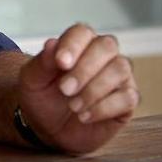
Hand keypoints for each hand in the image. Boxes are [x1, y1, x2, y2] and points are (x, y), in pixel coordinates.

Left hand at [18, 23, 138, 154]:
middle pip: (107, 46)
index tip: (60, 63)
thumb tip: (52, 44)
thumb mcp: (32, 80)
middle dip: (85, 68)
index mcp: (78, 43)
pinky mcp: (127, 100)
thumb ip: (42, 62)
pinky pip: (128, 97)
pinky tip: (84, 116)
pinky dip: (105, 108)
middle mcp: (103, 55)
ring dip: (94, 89)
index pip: (82, 32)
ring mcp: (118, 76)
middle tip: (64, 89)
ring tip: (72, 106)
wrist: (48, 129)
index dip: (73, 45)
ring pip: (120, 69)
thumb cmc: (42, 97)